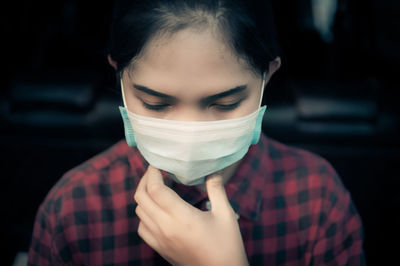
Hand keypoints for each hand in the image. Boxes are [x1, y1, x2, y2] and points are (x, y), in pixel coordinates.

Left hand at [134, 166, 248, 265]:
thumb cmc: (226, 245)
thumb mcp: (225, 214)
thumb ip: (217, 190)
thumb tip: (213, 171)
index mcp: (181, 217)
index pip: (155, 189)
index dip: (152, 173)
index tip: (157, 163)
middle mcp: (165, 227)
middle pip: (141, 198)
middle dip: (145, 180)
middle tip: (155, 172)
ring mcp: (160, 240)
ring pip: (139, 212)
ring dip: (144, 196)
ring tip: (157, 188)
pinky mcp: (160, 248)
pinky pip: (142, 228)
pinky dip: (144, 215)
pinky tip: (156, 211)